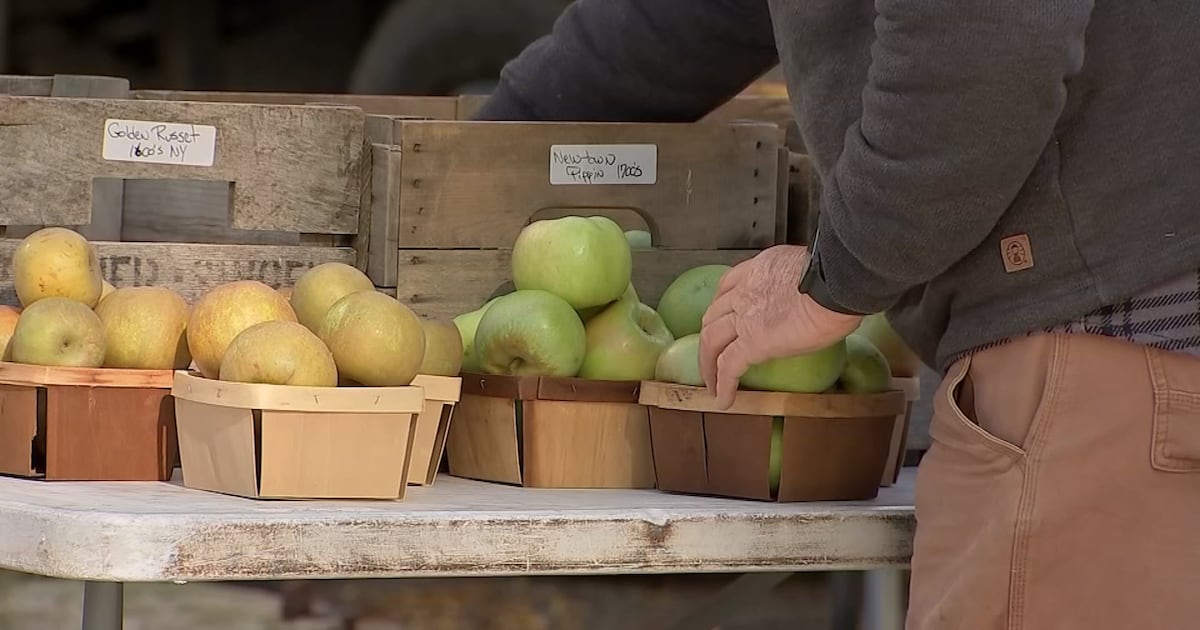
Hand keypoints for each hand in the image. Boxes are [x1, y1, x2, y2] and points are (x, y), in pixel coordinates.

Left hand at [699, 245, 863, 408]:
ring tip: (710, 382)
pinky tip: (723, 400)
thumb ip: (801, 284)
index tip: (723, 315)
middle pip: (713, 314)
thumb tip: (815, 297)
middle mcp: (745, 290)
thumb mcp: (810, 272)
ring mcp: (744, 317)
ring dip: (708, 363)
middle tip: (711, 351)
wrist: (836, 284)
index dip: (721, 304)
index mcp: (759, 270)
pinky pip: (729, 366)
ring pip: (710, 339)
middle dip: (709, 334)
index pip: (728, 286)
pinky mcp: (751, 342)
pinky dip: (723, 384)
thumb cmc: (838, 277)